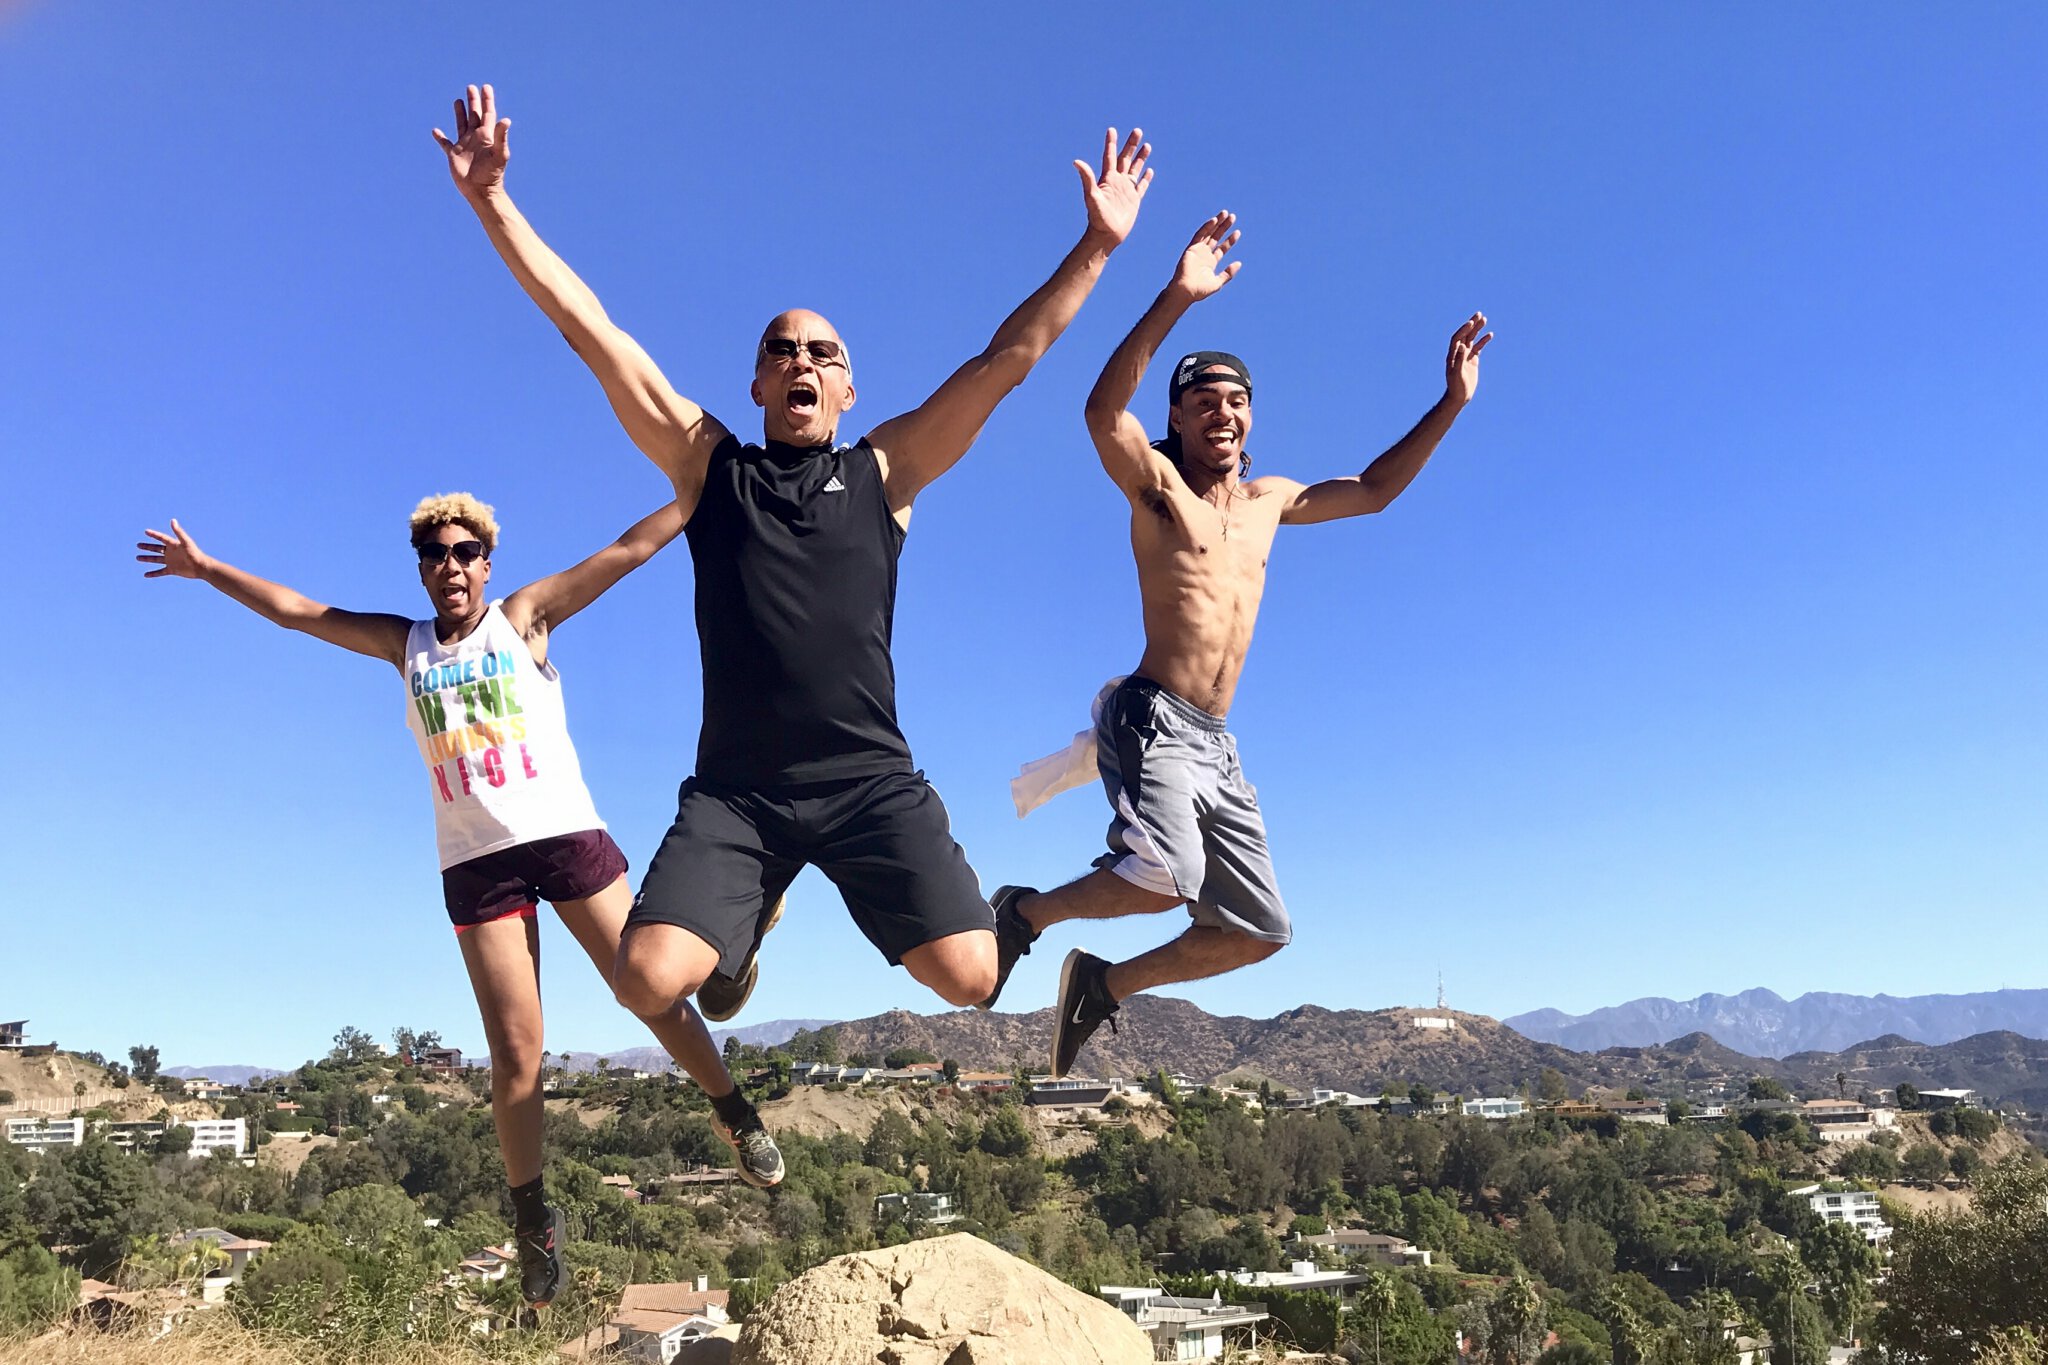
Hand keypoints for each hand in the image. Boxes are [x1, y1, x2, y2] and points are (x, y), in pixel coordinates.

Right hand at [137, 519, 208, 579]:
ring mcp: (171, 561)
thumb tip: (173, 520)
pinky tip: (145, 575)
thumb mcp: (185, 541)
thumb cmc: (194, 553)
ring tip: (137, 557)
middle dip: (147, 547)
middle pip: (156, 548)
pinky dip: (153, 573)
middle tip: (138, 545)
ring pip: (156, 559)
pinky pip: (160, 572)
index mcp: (173, 545)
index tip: (146, 531)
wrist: (201, 567)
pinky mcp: (172, 570)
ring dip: (147, 558)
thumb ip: (178, 531)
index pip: (161, 538)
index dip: (154, 534)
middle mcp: (171, 552)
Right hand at [432, 83, 510, 198]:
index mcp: (486, 136)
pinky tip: (436, 131)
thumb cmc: (492, 174)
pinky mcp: (454, 155)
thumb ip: (501, 136)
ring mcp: (464, 145)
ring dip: (459, 113)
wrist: (481, 191)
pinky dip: (440, 138)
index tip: (485, 87)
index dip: (487, 100)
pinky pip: (445, 144)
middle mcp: (475, 138)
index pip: (488, 113)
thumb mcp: (499, 154)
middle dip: (473, 101)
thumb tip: (506, 119)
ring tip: (458, 101)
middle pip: (474, 115)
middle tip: (471, 87)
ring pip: (461, 124)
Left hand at [1073, 127, 1151, 246]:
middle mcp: (1117, 182)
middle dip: (1131, 145)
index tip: (1112, 130)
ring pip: (1135, 169)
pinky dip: (1146, 178)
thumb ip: (1087, 178)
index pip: (1109, 156)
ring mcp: (1126, 190)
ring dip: (1140, 158)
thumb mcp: (1092, 196)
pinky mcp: (1134, 200)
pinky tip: (1149, 170)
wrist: (1106, 235)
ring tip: (1147, 145)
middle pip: (1125, 158)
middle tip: (1137, 130)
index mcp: (1107, 179)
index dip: (1111, 143)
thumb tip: (1076, 161)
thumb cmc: (1097, 217)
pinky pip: (1141, 186)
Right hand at [1168, 211, 1240, 302]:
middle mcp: (1204, 254)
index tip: (1238, 232)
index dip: (1230, 240)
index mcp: (1210, 262)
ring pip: (1209, 233)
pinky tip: (1215, 220)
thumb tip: (1239, 263)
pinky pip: (1200, 235)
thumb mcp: (1217, 283)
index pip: (1222, 248)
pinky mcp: (1191, 248)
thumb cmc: (1200, 290)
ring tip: (1225, 213)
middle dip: (1224, 227)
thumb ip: (1228, 273)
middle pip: (1216, 237)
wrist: (1185, 291)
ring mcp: (1197, 250)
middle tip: (1233, 217)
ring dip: (1217, 223)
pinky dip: (1207, 227)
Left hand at [1446, 313, 1492, 404]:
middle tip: (1479, 314)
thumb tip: (1462, 346)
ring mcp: (1466, 356)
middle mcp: (1458, 353)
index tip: (1471, 322)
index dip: (1463, 330)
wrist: (1460, 396)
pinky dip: (1483, 341)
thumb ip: (1459, 360)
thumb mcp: (1457, 374)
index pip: (1457, 338)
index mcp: (1452, 355)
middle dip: (1472, 324)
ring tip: (1484, 319)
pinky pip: (1478, 348)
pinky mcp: (1472, 360)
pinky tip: (1490, 334)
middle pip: (1465, 335)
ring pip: (1472, 339)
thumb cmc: (1456, 387)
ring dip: (1477, 329)